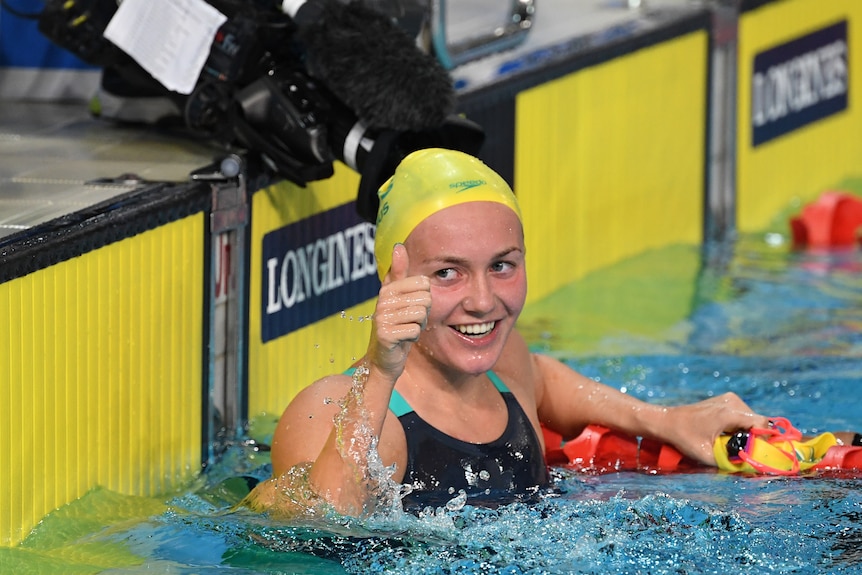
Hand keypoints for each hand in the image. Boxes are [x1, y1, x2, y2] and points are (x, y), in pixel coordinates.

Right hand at [367, 244, 430, 377]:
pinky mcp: (385, 334)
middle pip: (425, 298)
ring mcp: (381, 318)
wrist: (384, 359)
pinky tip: (403, 340)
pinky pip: (415, 330)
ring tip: (406, 329)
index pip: (423, 282)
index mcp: (388, 289)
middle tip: (410, 321)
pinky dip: (413, 337)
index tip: (412, 306)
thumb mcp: (399, 298)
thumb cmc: (397, 325)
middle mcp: (382, 301)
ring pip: (420, 314)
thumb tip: (398, 245)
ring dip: (418, 325)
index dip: (424, 297)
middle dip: (424, 313)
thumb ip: (398, 272)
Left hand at [665, 392, 769, 465]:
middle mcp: (732, 402)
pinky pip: (742, 415)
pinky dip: (739, 426)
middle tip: (740, 450)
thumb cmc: (684, 438)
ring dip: (746, 432)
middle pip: (757, 421)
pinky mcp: (726, 400)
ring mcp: (729, 399)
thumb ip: (730, 462)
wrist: (667, 421)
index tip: (758, 452)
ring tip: (730, 442)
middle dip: (753, 438)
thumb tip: (751, 468)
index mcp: (729, 413)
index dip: (764, 439)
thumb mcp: (707, 455)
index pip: (762, 423)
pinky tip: (726, 434)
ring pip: (751, 418)